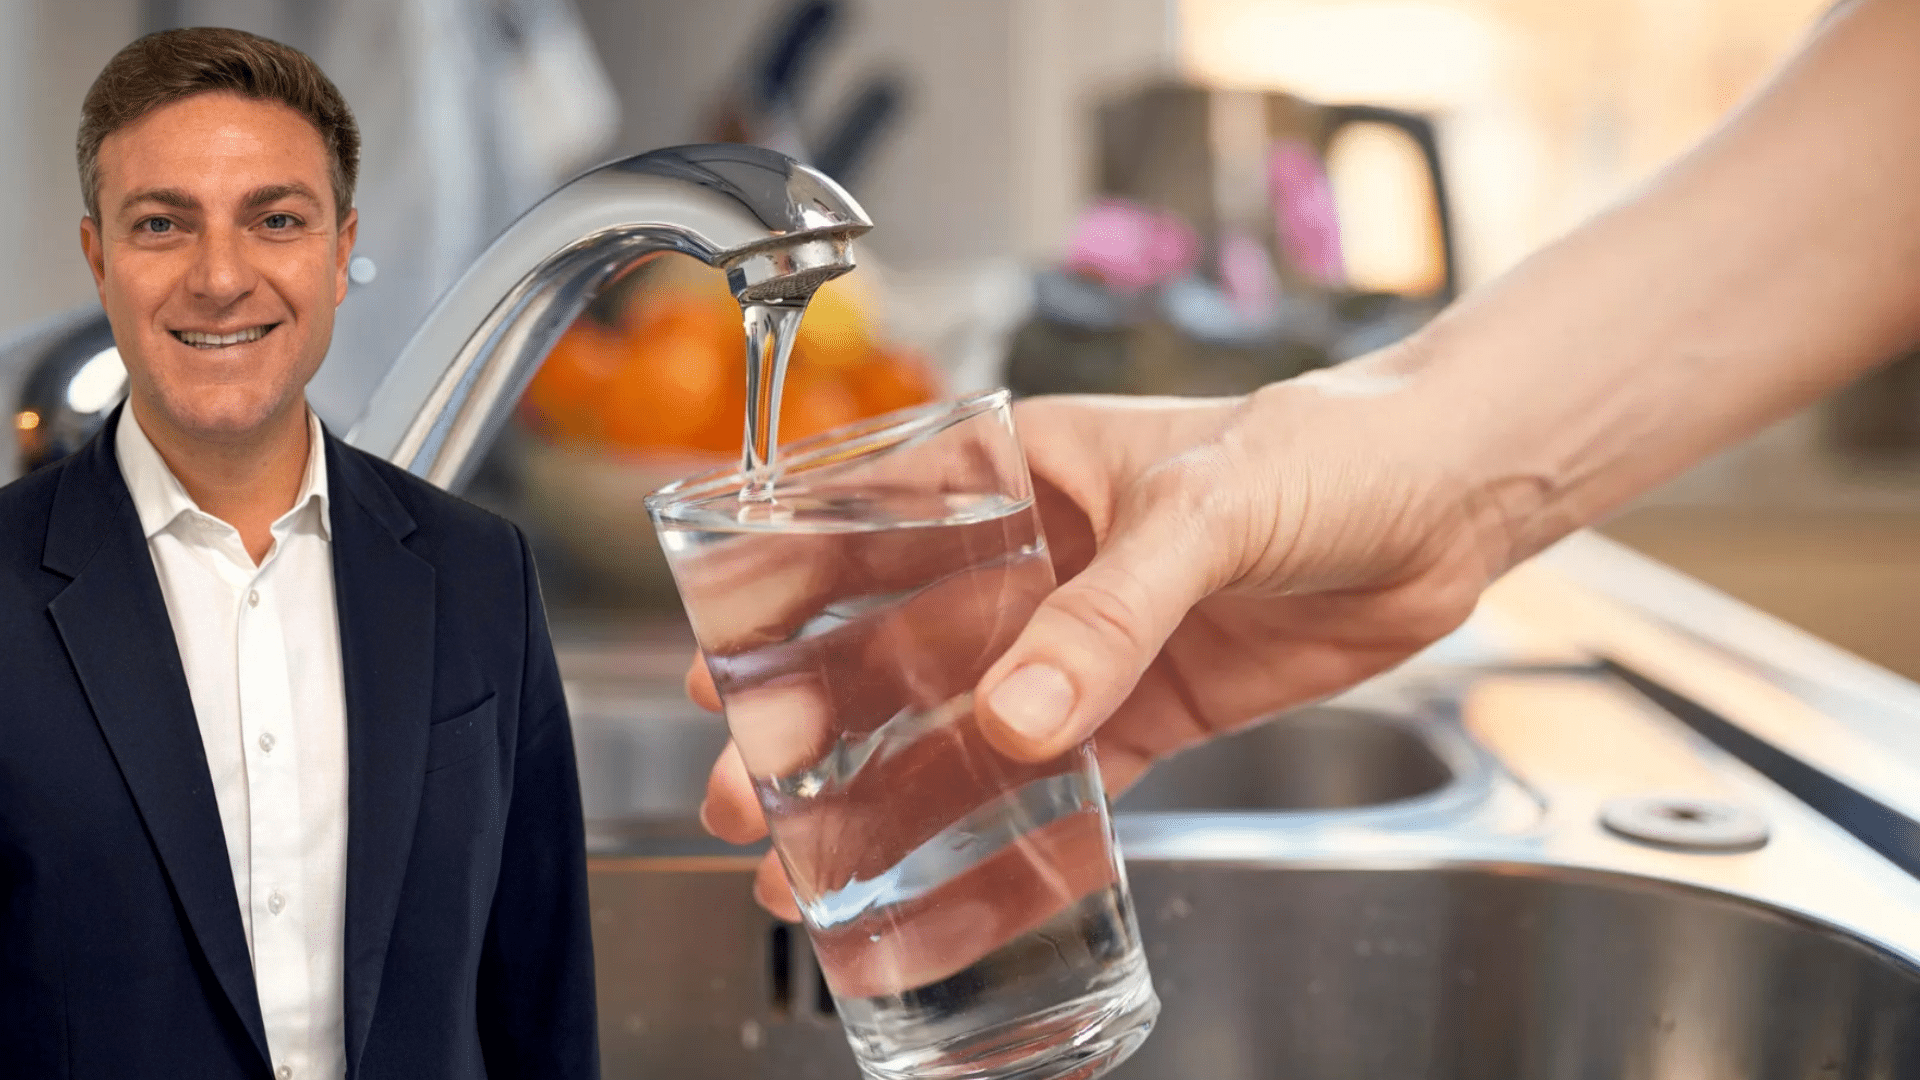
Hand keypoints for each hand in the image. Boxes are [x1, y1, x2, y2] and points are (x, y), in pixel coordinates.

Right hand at [694, 352, 1516, 918]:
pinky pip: (1064, 777)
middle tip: (752, 791)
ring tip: (821, 857)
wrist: (1448, 501)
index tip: (723, 661)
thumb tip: (1016, 715)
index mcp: (1019, 470)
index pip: (872, 527)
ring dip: (896, 788)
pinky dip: (1010, 826)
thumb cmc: (1326, 449)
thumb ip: (1110, 611)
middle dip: (819, 720)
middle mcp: (1037, 557)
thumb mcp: (1204, 511)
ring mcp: (1088, 637)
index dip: (787, 594)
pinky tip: (952, 873)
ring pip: (967, 722)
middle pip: (900, 643)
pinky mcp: (1147, 704)